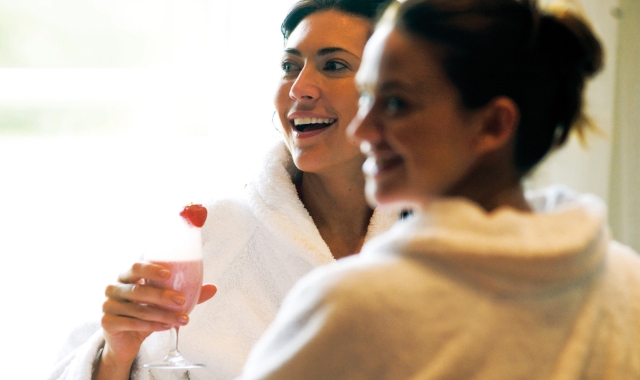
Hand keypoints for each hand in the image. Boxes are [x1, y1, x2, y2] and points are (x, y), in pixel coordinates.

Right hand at [96, 262, 215, 378]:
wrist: (125, 340)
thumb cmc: (146, 312)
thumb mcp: (164, 302)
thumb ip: (186, 293)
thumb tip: (213, 288)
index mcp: (127, 275)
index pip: (136, 266)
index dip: (150, 269)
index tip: (168, 274)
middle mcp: (114, 287)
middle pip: (137, 289)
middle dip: (162, 295)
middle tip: (181, 301)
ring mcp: (108, 304)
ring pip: (138, 309)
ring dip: (162, 315)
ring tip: (182, 319)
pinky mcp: (106, 322)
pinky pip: (131, 323)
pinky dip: (151, 326)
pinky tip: (166, 327)